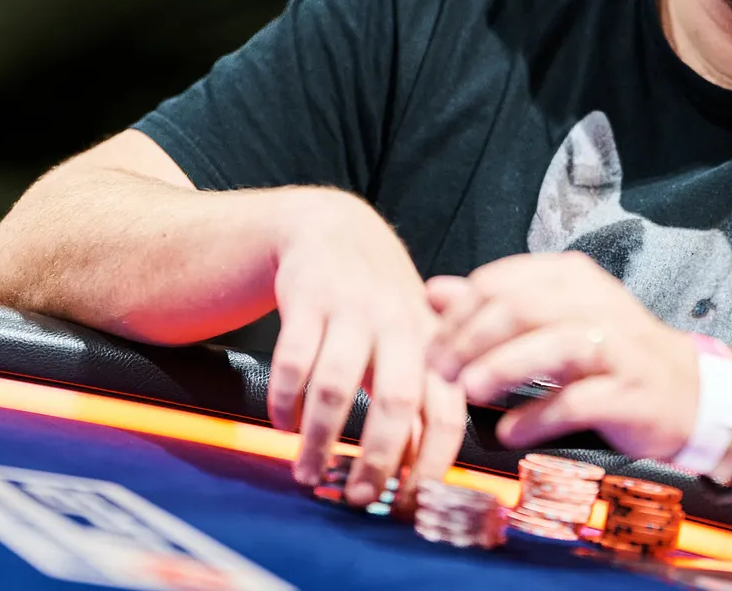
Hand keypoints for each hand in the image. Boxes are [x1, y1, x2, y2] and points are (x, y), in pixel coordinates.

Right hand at [266, 188, 465, 509]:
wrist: (331, 231)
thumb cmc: (379, 305)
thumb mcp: (413, 343)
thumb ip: (419, 401)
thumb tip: (417, 475)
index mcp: (434, 343)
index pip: (448, 410)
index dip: (433, 461)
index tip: (412, 501)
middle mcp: (399, 325)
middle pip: (395, 402)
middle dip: (377, 458)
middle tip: (358, 498)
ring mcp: (353, 312)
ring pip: (336, 388)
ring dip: (320, 439)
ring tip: (309, 474)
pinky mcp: (307, 302)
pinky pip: (293, 362)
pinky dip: (285, 401)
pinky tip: (283, 423)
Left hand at [425, 251, 698, 459]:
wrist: (687, 391)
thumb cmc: (609, 354)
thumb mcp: (553, 319)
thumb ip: (494, 304)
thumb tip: (432, 291)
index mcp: (572, 278)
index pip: (502, 281)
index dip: (459, 312)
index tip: (431, 344)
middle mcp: (597, 303)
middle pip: (522, 308)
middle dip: (471, 338)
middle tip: (438, 369)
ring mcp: (618, 347)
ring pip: (554, 345)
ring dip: (503, 367)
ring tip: (467, 391)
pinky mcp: (630, 391)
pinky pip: (579, 400)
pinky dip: (539, 416)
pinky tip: (510, 433)